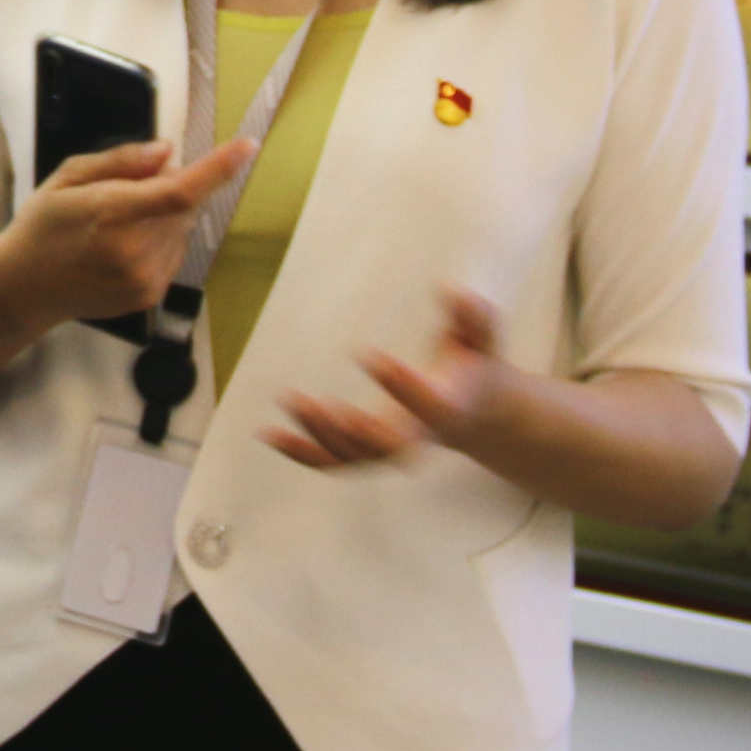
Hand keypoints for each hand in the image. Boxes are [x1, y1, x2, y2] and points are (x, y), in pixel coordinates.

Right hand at [0, 136, 254, 328]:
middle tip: (128, 188)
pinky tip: (123, 244)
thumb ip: (120, 161)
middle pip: (184, 206)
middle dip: (170, 187)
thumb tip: (167, 151)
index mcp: (112, 214)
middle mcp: (134, 251)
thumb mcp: (67, 177)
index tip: (247, 147)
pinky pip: (174, 253)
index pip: (179, 191)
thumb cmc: (43, 227)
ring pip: (182, 229)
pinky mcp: (150, 295)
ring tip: (118, 223)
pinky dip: (160, 239)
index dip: (218, 169)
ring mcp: (145, 278)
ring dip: (166, 216)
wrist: (24, 288)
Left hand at [269, 287, 521, 474]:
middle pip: (387, 447)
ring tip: (290, 400)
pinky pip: (333, 461)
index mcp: (447, 407)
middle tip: (323, 405)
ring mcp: (390, 449)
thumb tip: (451, 288)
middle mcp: (418, 436)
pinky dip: (301, 453)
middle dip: (356, 431)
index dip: (400, 385)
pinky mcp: (368, 452)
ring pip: (353, 457)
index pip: (428, 405)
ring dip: (318, 435)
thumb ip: (473, 316)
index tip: (367, 354)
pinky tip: (268, 434)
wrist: (476, 412)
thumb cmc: (474, 365)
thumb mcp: (482, 338)